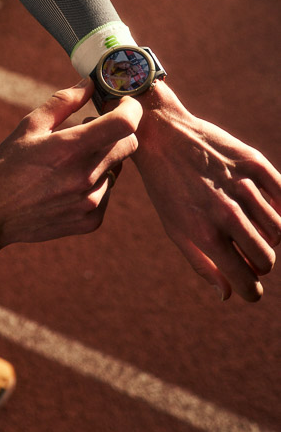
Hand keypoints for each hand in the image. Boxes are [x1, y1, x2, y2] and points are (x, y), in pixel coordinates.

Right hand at [0, 79, 140, 273]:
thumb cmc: (6, 165)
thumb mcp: (29, 125)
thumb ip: (64, 102)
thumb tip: (89, 83)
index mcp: (71, 148)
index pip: (125, 124)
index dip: (130, 108)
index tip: (121, 103)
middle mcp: (86, 176)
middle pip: (129, 145)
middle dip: (117, 132)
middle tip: (92, 129)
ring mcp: (91, 202)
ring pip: (117, 169)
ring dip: (103, 159)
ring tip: (71, 161)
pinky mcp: (91, 221)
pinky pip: (107, 193)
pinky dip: (95, 184)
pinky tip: (68, 183)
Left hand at [132, 82, 280, 301]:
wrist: (162, 136)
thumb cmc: (166, 188)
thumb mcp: (175, 229)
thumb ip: (202, 264)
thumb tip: (228, 295)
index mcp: (205, 234)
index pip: (246, 281)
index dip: (251, 291)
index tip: (250, 289)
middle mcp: (226, 212)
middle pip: (267, 258)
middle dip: (261, 265)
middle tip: (251, 257)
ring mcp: (242, 186)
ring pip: (279, 231)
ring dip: (270, 237)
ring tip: (256, 231)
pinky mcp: (254, 163)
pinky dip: (280, 209)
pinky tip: (266, 209)